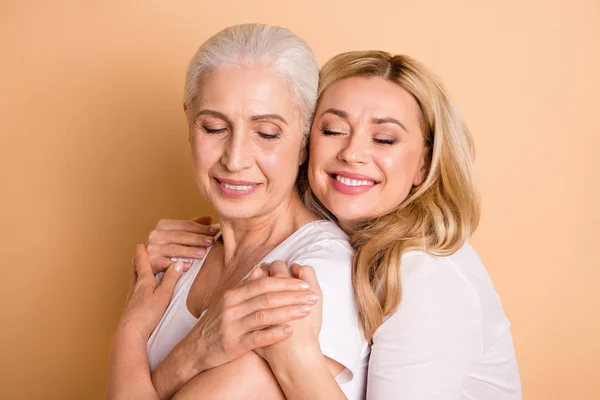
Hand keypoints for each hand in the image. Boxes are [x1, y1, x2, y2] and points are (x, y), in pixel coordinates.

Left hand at [117, 244, 184, 338]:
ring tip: (143, 271)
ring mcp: (132, 297)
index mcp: (143, 281)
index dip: (142, 252)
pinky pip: (135, 291)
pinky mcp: (131, 308)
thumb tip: (179, 263)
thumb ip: (171, 279)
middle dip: (138, 260)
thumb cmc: (147, 314)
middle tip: (140, 254)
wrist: (130, 333)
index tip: (141, 244)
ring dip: (138, 272)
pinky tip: (143, 292)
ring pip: (134, 280)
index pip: (141, 261)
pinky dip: (139, 285)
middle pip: (134, 269)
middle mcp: (135, 287)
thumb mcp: (164, 294)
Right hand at [146, 215, 219, 273]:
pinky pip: (166, 264)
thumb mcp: (180, 234)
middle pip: (180, 235)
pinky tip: (189, 266)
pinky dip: (178, 265)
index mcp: (164, 225)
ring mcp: (152, 248)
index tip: (215, 231)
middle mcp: (155, 235)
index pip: (186, 224)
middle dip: (198, 238)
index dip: (201, 227)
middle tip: (211, 241)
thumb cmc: (169, 247)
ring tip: (203, 253)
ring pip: (174, 249)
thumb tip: (210, 218)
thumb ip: (193, 226)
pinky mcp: (150, 262)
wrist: (151, 263)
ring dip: (189, 251)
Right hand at [170, 267, 319, 374]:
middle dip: (293, 295)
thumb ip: (246, 285)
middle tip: (313, 296)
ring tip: (307, 311)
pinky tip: (290, 332)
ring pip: (264, 316)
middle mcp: (232, 307)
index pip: (264, 284)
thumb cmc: (217, 323)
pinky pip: (257, 338)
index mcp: (233, 294)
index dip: (286, 283)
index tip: (305, 284)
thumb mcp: (228, 301)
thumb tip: (262, 267)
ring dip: (288, 312)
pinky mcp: (233, 344)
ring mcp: (232, 326)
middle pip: (267, 297)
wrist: (195, 349)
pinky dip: (274, 334)